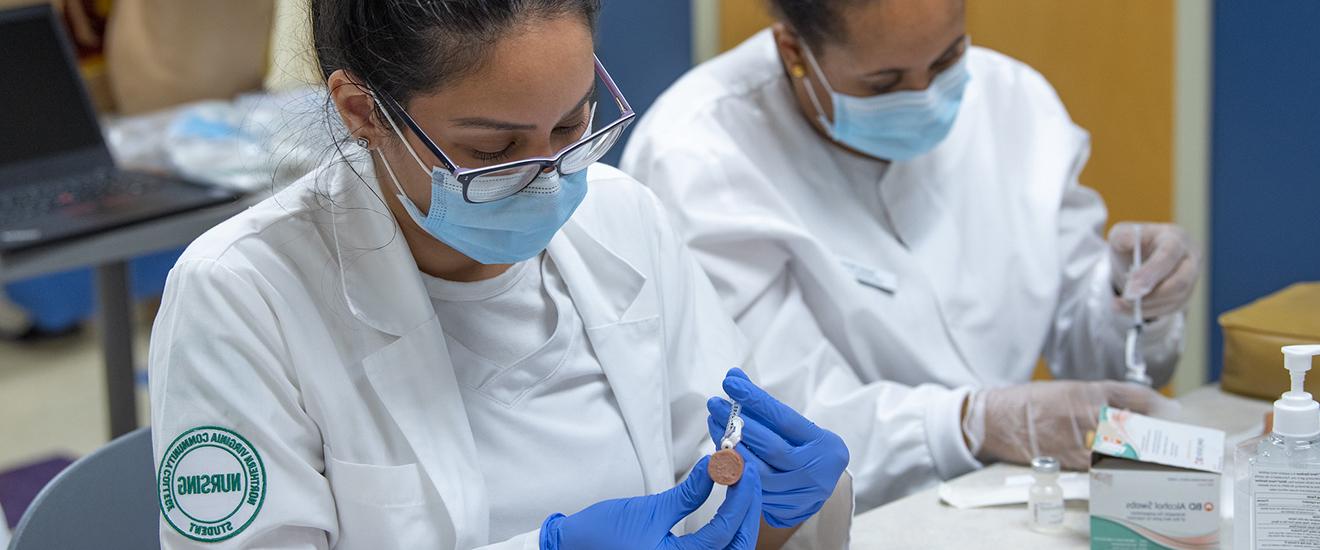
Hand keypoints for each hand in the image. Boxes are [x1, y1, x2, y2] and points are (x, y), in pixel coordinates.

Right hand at [540, 455, 761, 549]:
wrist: (575, 549)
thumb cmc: (605, 534)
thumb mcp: (650, 510)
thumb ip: (688, 492)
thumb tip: (716, 466)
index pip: (724, 534)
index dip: (739, 498)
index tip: (742, 468)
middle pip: (738, 548)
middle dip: (748, 511)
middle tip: (749, 476)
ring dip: (741, 520)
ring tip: (743, 488)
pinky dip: (727, 531)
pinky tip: (730, 508)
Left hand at [706, 368, 848, 527]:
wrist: (818, 487)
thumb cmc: (803, 448)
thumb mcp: (795, 426)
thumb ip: (764, 405)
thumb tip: (734, 375)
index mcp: (824, 445)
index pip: (784, 419)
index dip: (756, 400)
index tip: (731, 383)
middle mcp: (815, 471)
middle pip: (769, 446)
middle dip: (737, 423)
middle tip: (714, 404)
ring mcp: (798, 495)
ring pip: (757, 471)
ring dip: (729, 446)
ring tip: (713, 423)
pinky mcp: (782, 511)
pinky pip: (751, 487)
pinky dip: (732, 467)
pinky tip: (719, 449)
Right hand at [962, 380, 1177, 470]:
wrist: (997, 419)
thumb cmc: (1035, 403)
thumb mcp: (1074, 389)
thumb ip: (1111, 398)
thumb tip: (1149, 408)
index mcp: (1091, 393)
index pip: (1140, 400)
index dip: (1163, 410)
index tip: (1175, 416)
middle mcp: (1089, 415)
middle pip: (1139, 430)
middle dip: (1157, 436)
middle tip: (1170, 441)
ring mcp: (1081, 440)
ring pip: (1125, 451)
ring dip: (1140, 455)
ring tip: (1150, 456)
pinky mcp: (1072, 461)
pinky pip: (1104, 466)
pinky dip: (1115, 466)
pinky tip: (1119, 465)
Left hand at [1108, 222, 1200, 317]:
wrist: (1137, 257)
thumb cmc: (1131, 243)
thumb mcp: (1121, 234)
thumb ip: (1122, 236)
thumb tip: (1128, 241)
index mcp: (1175, 237)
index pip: (1169, 254)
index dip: (1151, 272)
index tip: (1131, 286)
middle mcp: (1189, 257)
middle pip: (1180, 282)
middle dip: (1152, 294)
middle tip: (1127, 299)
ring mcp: (1191, 278)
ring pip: (1175, 299)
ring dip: (1146, 305)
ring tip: (1119, 304)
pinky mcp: (1185, 295)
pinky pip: (1170, 308)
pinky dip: (1148, 311)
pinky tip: (1128, 309)